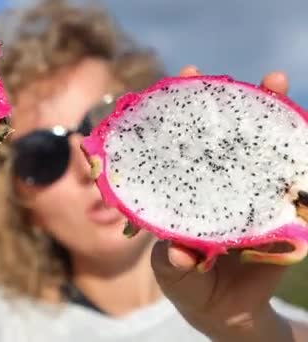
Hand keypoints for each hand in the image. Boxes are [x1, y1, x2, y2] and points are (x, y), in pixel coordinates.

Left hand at [151, 65, 295, 341]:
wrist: (225, 311)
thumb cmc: (188, 284)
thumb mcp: (174, 274)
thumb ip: (174, 264)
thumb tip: (178, 253)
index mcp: (181, 192)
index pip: (175, 146)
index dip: (174, 113)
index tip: (179, 81)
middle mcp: (214, 185)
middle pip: (218, 137)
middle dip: (224, 102)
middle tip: (223, 75)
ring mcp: (247, 194)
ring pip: (258, 150)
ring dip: (269, 116)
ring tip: (275, 82)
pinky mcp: (278, 214)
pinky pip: (290, 185)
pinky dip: (298, 160)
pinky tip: (302, 131)